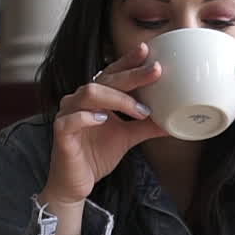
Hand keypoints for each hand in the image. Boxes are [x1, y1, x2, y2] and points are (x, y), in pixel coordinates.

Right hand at [42, 43, 165, 205]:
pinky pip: (70, 119)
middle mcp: (80, 100)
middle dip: (132, 74)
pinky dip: (88, 117)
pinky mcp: (60, 133)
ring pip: (89, 93)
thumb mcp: (127, 138)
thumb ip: (147, 126)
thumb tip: (173, 120)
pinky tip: (104, 120)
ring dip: (118, 99)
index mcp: (96, 98)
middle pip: (106, 79)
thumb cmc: (96, 155)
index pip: (112, 73)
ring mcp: (68, 114)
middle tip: (156, 71)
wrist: (76, 183)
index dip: (128, 61)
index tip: (148, 50)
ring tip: (140, 110)